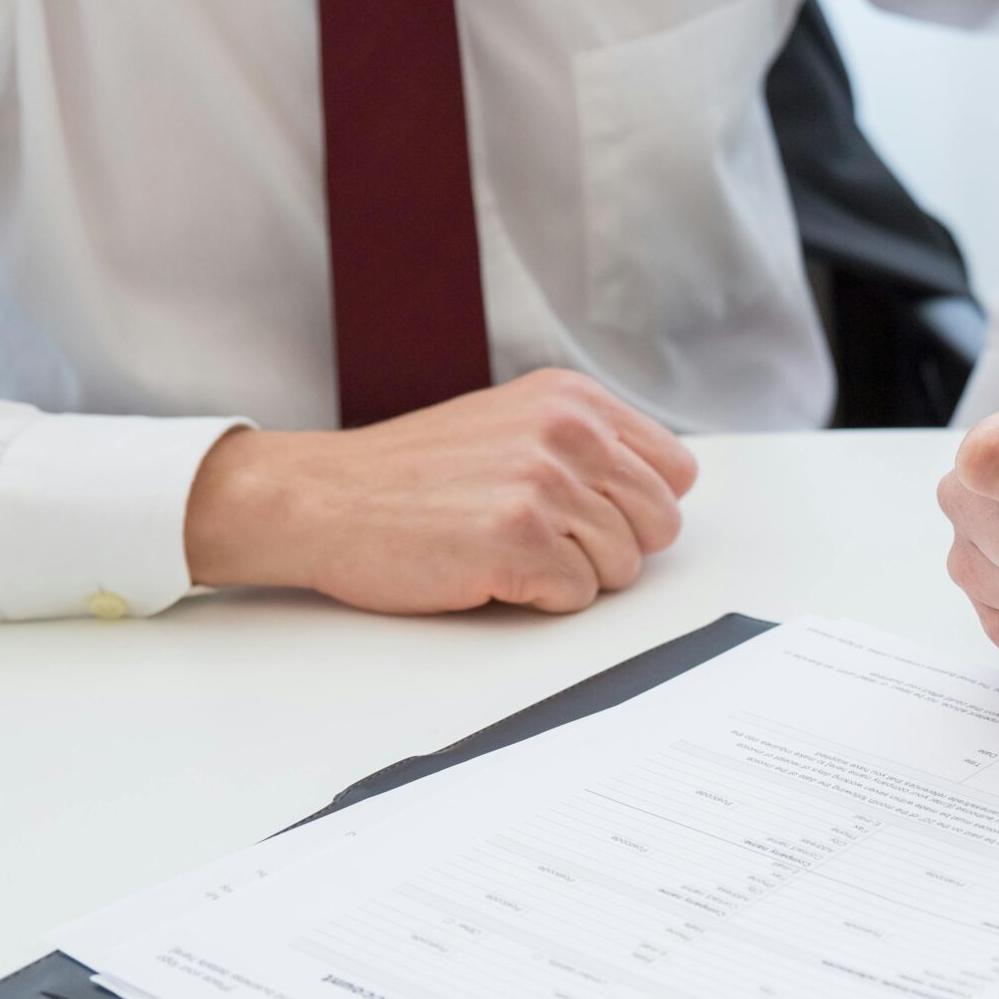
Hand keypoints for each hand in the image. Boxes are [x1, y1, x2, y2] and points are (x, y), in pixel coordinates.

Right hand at [184, 369, 697, 613]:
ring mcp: (546, 484)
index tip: (592, 515)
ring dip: (571, 575)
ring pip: (623, 567)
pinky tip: (489, 570)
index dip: (639, 509)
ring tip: (507, 549)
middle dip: (614, 547)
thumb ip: (587, 446)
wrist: (323, 498)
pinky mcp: (521, 540)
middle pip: (659, 524)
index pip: (675, 473)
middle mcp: (569, 432)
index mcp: (574, 400)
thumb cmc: (413, 475)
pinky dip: (538, 599)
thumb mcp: (512, 425)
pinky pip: (578, 597)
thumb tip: (657, 494)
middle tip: (547, 542)